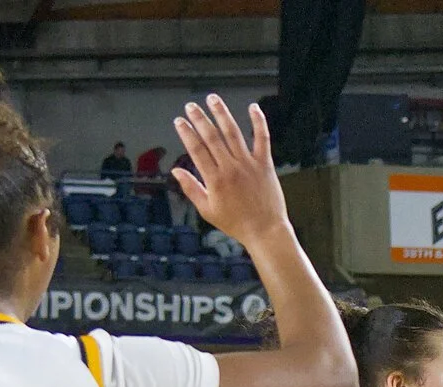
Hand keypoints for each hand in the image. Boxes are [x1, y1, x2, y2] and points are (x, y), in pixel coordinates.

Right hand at [170, 96, 291, 248]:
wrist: (265, 231)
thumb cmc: (236, 223)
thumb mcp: (208, 210)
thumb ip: (191, 188)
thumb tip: (176, 171)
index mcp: (214, 179)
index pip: (196, 150)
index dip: (186, 133)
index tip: (179, 121)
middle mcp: (231, 168)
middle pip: (211, 137)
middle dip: (199, 119)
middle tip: (190, 106)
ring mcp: (249, 164)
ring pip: (233, 133)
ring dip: (221, 114)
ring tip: (212, 99)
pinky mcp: (265, 164)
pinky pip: (262, 139)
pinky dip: (258, 122)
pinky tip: (253, 107)